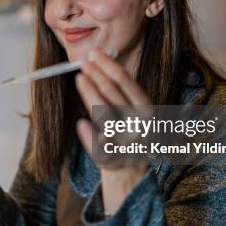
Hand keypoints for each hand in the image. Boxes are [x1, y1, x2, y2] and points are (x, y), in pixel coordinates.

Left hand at [75, 48, 149, 214]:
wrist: (130, 171)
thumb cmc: (125, 132)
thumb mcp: (129, 110)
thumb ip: (117, 90)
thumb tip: (98, 59)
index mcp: (146, 109)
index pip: (126, 82)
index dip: (108, 66)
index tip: (94, 53)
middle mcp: (140, 125)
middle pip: (114, 96)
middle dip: (97, 76)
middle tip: (82, 62)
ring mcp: (128, 143)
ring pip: (106, 117)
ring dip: (91, 96)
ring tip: (79, 79)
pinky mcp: (116, 161)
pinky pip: (101, 147)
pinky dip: (90, 137)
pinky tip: (81, 124)